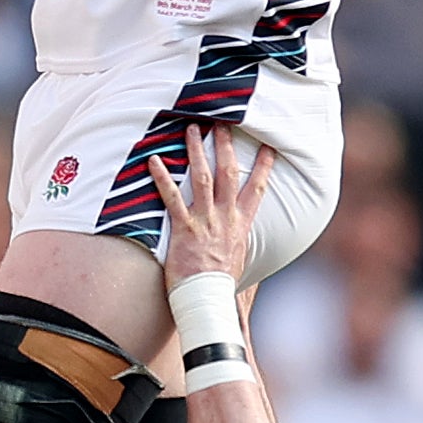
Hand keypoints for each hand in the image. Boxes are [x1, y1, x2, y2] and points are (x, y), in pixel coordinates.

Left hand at [160, 122, 265, 288]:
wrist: (208, 299)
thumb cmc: (221, 285)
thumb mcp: (238, 259)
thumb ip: (238, 241)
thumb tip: (240, 239)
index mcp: (240, 224)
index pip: (256, 188)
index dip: (264, 166)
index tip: (269, 146)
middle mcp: (225, 217)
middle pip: (228, 173)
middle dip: (226, 145)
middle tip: (223, 122)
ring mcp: (204, 221)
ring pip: (202, 177)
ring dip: (197, 150)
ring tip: (192, 128)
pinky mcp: (183, 228)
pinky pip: (171, 198)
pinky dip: (162, 178)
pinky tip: (154, 160)